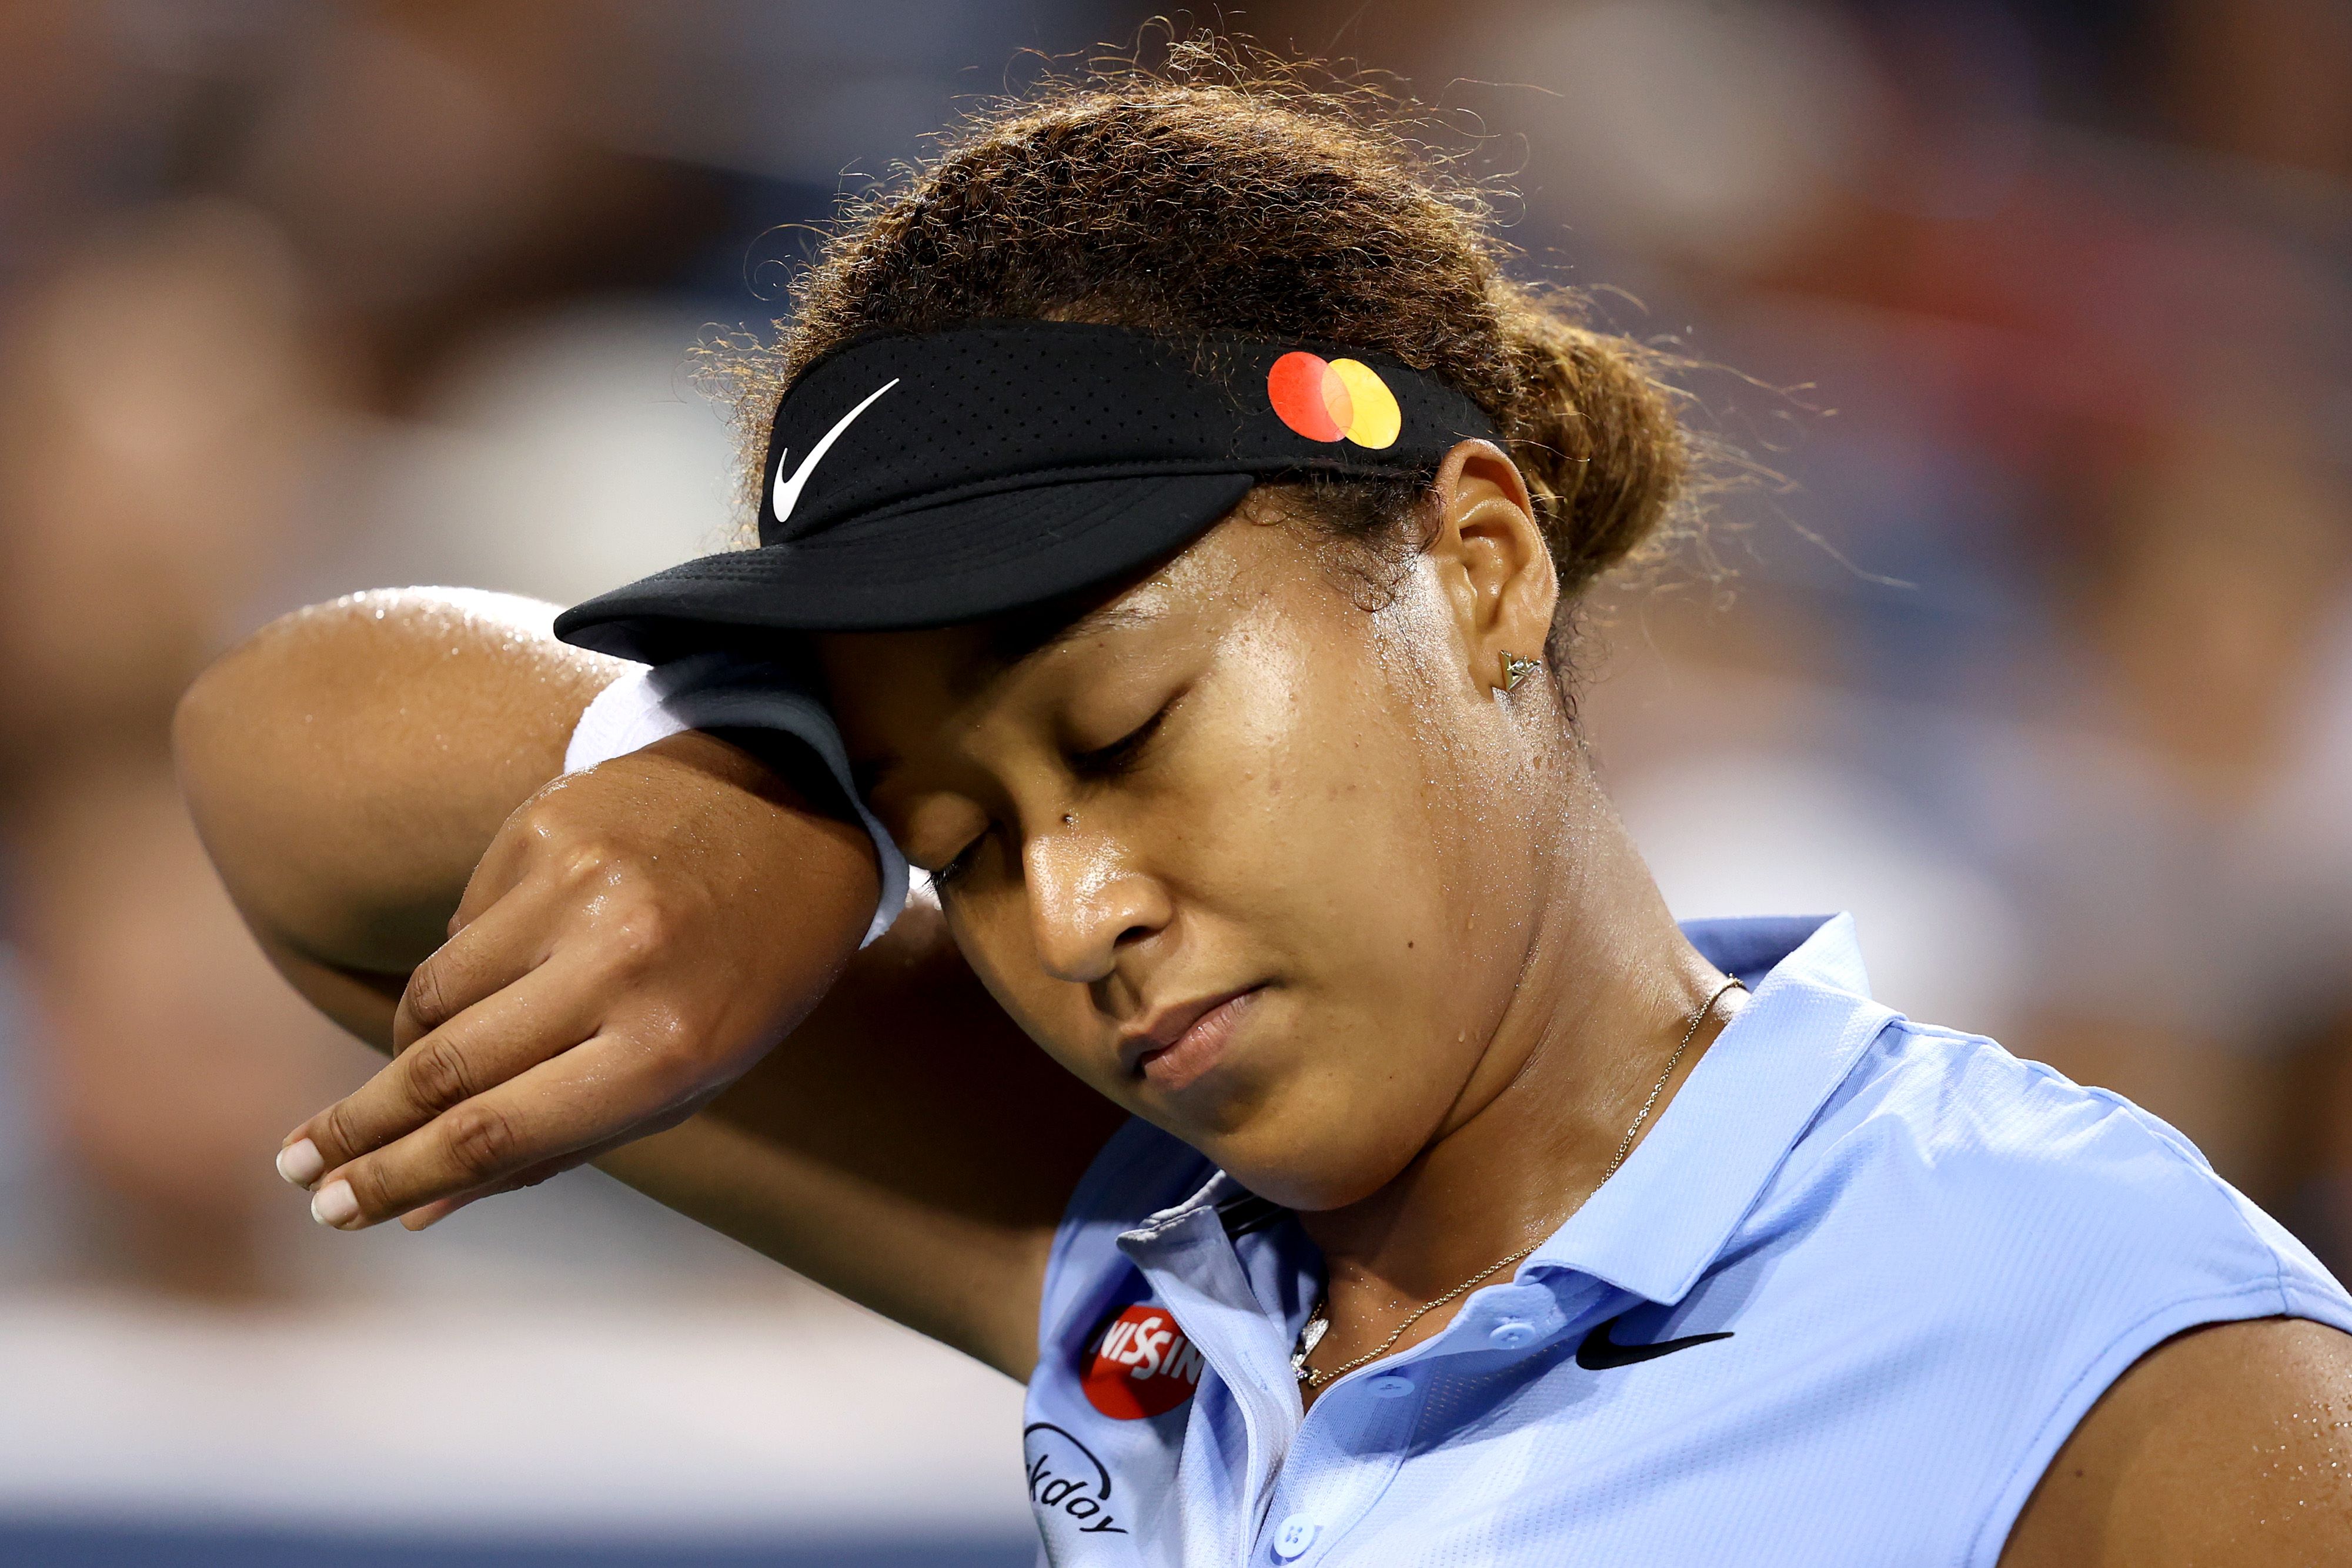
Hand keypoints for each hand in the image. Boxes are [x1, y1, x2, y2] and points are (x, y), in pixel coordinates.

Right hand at [274, 731, 880, 1229]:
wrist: (794, 810)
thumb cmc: (744, 974)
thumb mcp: (686, 1077)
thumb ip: (557, 1144)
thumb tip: (417, 1210)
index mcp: (669, 1050)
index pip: (496, 1133)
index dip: (399, 1178)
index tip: (332, 1210)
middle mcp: (620, 963)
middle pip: (443, 1068)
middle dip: (359, 1128)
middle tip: (297, 1166)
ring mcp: (578, 886)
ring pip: (434, 996)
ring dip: (408, 1050)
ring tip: (410, 1075)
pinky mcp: (544, 826)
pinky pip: (463, 926)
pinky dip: (469, 965)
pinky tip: (514, 966)